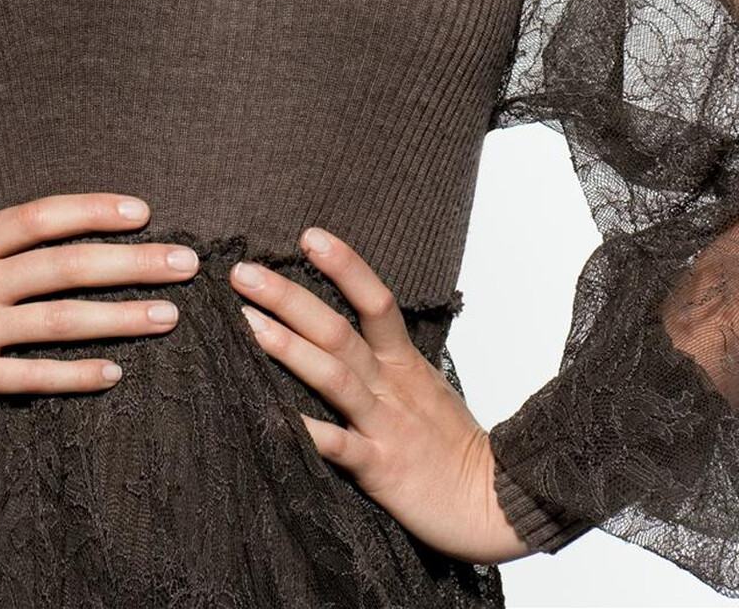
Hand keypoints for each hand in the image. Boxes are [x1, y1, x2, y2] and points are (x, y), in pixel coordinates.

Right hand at [0, 193, 196, 437]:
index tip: (142, 210)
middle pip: (65, 262)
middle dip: (132, 260)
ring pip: (58, 317)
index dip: (94, 209)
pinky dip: (75, 374)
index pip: (40, 216)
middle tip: (185, 261)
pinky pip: (29, 375)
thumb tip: (19, 246)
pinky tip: (113, 374)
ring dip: (120, 316)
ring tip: (168, 316)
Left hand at [229, 226, 531, 563]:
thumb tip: (342, 334)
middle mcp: (391, 386)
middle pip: (338, 331)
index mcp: (404, 363)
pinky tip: (270, 417)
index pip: (375, 300)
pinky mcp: (381, 469)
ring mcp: (385, 425)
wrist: (494, 502)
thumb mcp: (425, 388)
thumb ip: (387, 361)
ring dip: (288, 347)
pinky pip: (339, 447)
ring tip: (246, 322)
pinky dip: (307, 430)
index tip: (308, 236)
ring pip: (334, 377)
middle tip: (243, 273)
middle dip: (289, 298)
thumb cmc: (452, 445)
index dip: (344, 265)